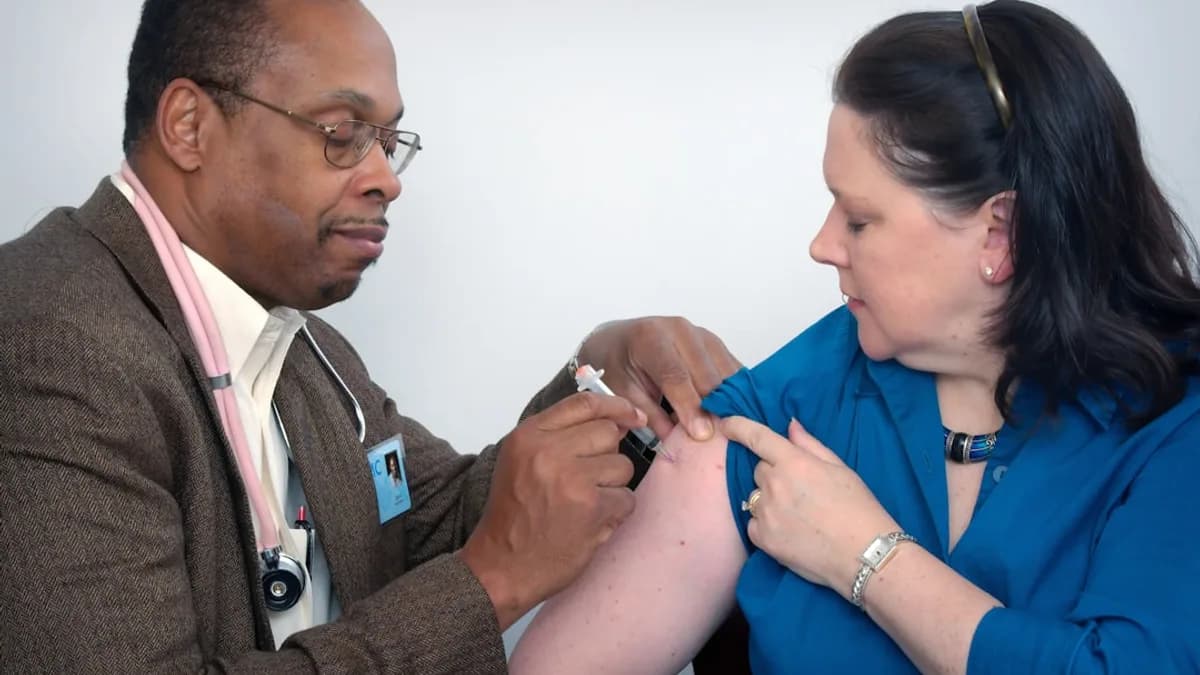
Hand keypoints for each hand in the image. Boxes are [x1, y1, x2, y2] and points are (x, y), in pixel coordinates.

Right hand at [458, 391, 642, 629]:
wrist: (501, 566)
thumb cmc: (515, 514)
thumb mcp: (521, 460)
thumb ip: (558, 436)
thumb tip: (614, 421)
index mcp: (529, 436)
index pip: (584, 403)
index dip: (615, 406)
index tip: (631, 415)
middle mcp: (550, 452)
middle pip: (608, 432)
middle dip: (609, 454)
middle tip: (591, 478)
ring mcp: (573, 480)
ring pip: (623, 465)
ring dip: (612, 485)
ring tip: (585, 504)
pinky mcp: (593, 508)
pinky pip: (627, 498)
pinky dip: (615, 512)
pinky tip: (591, 523)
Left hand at [577, 317, 740, 441]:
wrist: (620, 338)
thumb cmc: (618, 364)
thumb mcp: (622, 391)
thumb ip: (649, 414)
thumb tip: (675, 440)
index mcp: (650, 338)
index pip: (675, 375)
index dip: (690, 406)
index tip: (701, 434)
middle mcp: (679, 330)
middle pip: (706, 373)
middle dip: (714, 408)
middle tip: (719, 438)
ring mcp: (700, 333)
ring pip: (724, 370)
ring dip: (729, 400)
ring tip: (730, 429)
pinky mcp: (714, 342)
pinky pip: (732, 367)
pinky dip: (736, 390)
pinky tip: (735, 412)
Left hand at [721, 417, 898, 597]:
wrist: (865, 555)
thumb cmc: (858, 508)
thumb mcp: (840, 469)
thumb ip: (810, 445)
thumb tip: (790, 425)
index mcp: (794, 463)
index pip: (757, 437)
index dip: (738, 426)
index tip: (726, 423)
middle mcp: (774, 485)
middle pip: (759, 470)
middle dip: (774, 474)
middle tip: (800, 490)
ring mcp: (766, 513)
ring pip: (755, 497)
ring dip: (769, 500)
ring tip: (798, 515)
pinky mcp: (763, 539)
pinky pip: (753, 522)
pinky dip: (765, 524)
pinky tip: (790, 531)